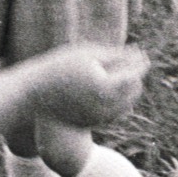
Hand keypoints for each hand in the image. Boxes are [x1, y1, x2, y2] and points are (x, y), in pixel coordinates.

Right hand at [21, 44, 149, 132]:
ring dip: (130, 89)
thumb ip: (114, 53)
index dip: (140, 62)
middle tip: (135, 62)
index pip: (133, 73)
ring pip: (127, 103)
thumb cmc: (59, 68)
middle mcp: (105, 106)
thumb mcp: (86, 54)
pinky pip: (116, 112)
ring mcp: (100, 117)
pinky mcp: (94, 123)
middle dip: (136, 76)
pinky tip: (112, 87)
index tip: (142, 53)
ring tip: (124, 73)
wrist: (35, 96)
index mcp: (105, 86)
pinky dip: (119, 100)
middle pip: (134, 90)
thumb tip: (137, 53)